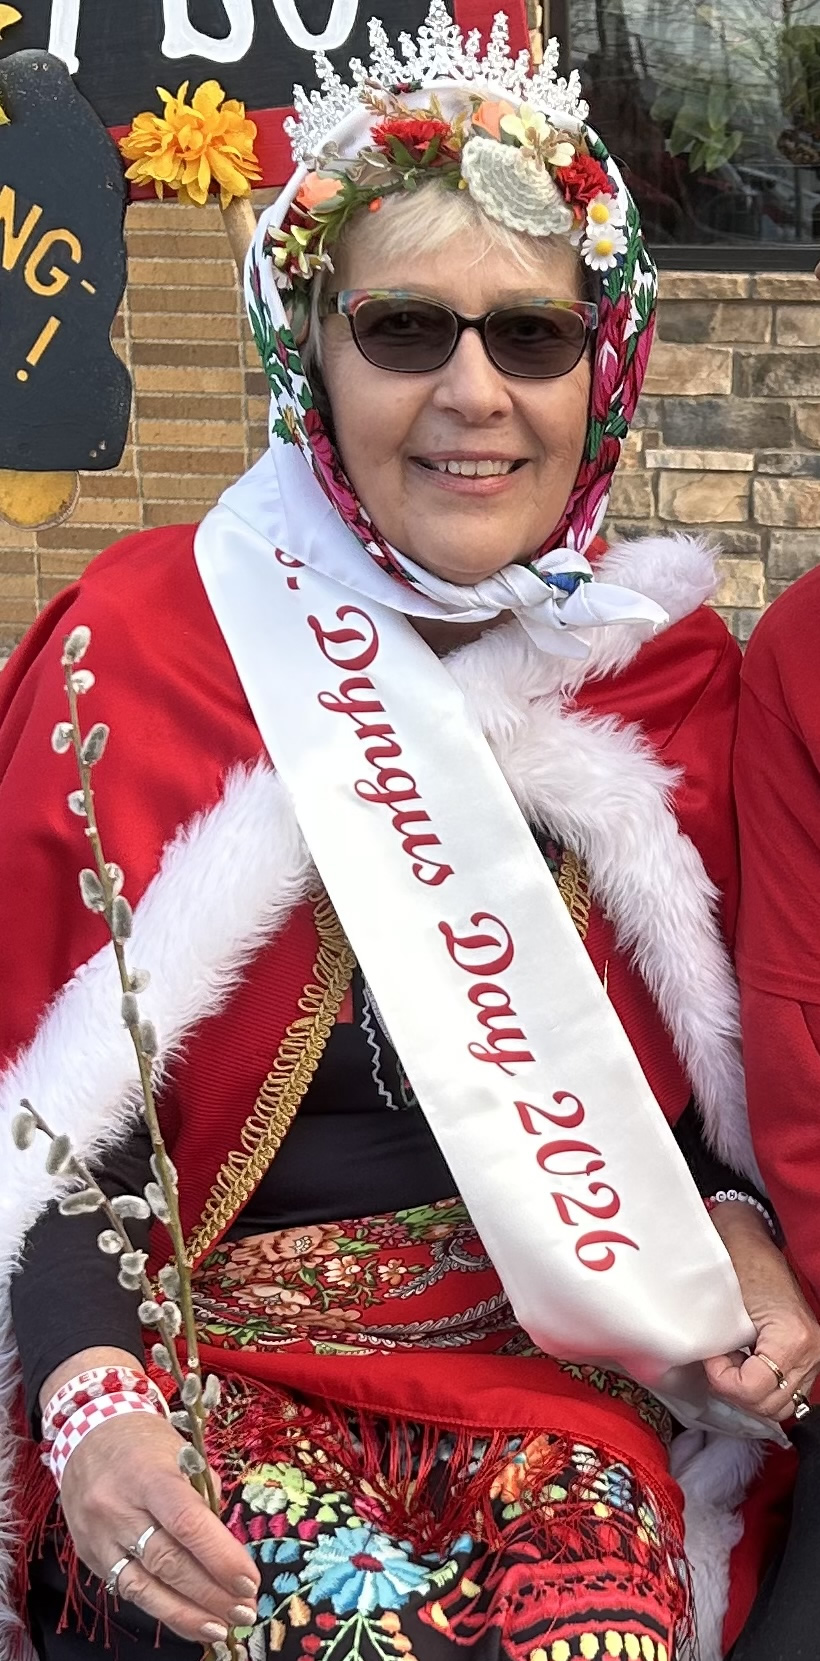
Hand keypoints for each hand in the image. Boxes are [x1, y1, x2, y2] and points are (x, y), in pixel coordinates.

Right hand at [60, 1411, 259, 1642]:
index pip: (187, 1522)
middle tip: (245, 1610)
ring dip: (188, 1614)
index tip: (249, 1581)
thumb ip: (204, 1497)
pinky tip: (190, 1622)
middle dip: (211, 1593)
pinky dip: (162, 1611)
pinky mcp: (91, 1556)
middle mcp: (119, 1508)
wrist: (87, 1434)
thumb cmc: (144, 1441)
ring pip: (145, 1587)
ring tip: (223, 1627)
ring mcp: (100, 1536)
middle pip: (169, 1561)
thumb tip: (227, 1546)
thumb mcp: (181, 1453)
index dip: (221, 1557)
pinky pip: (128, 1591)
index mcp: (149, 1474)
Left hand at [705, 1204, 819, 1421]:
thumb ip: (718, 1344)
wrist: (749, 1238)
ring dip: (748, 1391)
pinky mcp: (807, 1355)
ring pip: (780, 1404)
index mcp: (793, 1337)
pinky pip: (786, 1389)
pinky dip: (761, 1385)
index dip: (723, 1378)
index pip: (755, 1390)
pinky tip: (744, 1363)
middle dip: (735, 1388)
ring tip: (730, 1361)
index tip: (711, 1354)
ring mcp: (813, 1355)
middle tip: (717, 1360)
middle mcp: (812, 1351)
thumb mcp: (724, 1303)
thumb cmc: (736, 1260)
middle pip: (770, 1405)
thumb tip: (703, 1373)